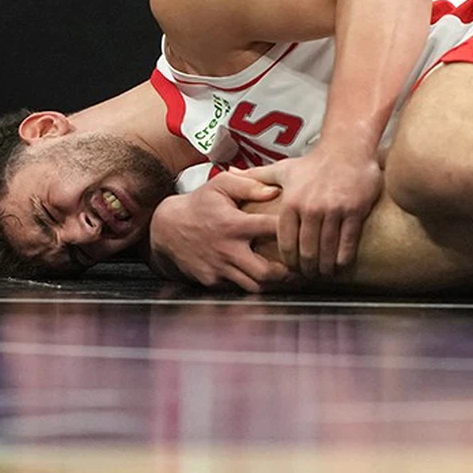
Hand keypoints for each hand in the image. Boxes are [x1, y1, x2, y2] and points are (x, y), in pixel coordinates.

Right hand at [147, 171, 294, 291]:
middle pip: (267, 272)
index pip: (272, 229)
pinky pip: (238, 288)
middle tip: (302, 267)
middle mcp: (227, 250)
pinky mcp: (212, 282)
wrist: (166, 229)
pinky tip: (266, 279)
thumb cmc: (199, 204)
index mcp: (234, 225)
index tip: (307, 231)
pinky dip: (253, 285)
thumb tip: (276, 190)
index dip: (293, 230)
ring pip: (255, 286)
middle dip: (288, 273)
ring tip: (290, 276)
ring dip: (274, 284)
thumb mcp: (221, 185)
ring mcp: (219, 269)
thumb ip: (250, 184)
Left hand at [233, 150, 381, 277]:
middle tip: (309, 275)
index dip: (288, 260)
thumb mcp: (283, 169)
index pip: (285, 241)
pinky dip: (343, 258)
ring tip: (324, 273)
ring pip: (327, 250)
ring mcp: (333, 211)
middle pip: (307, 251)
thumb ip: (257, 177)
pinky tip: (340, 264)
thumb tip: (230, 173)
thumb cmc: (314, 162)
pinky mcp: (354, 212)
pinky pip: (347, 243)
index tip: (291, 268)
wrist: (347, 148)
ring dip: (325, 267)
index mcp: (291, 202)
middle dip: (307, 268)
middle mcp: (310, 208)